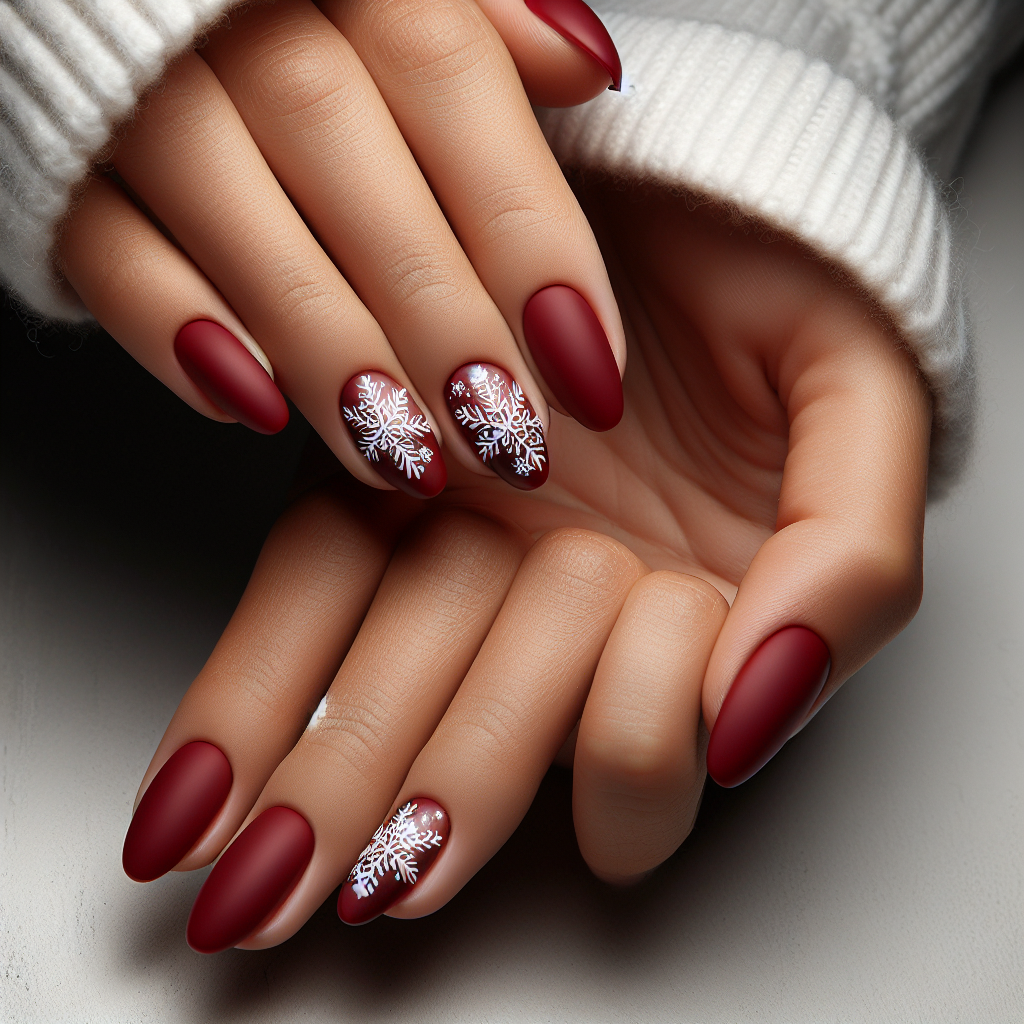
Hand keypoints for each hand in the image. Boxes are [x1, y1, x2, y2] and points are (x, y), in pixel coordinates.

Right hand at [56, 0, 624, 494]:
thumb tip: (588, 64)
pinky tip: (257, 412)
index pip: (452, 79)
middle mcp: (234, 13)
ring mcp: (136, 90)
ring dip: (327, 347)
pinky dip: (179, 334)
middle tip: (505, 435)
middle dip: (437, 312)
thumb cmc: (295, 27)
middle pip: (345, 152)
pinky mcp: (64, 172)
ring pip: (235, 211)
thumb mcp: (406, 3)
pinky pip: (105, 251)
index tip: (589, 366)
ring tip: (403, 455)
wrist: (118, 16)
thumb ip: (492, 32)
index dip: (531, 234)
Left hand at [123, 182, 930, 950]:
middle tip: (335, 898)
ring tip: (237, 876)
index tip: (611, 776)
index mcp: (689, 604)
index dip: (620, 759)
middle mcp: (568, 590)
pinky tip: (194, 791)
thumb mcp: (863, 413)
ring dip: (318, 779)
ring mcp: (469, 535)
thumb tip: (746, 718)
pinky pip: (309, 583)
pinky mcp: (382, 472)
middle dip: (414, 802)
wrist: (696, 183)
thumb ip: (850, 570)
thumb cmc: (786, 287)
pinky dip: (252, 681)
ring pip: (383, 677)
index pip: (638, 733)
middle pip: (482, 722)